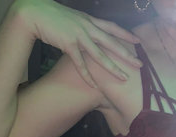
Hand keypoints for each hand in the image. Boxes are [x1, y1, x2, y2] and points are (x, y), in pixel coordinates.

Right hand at [16, 0, 141, 86]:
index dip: (126, 35)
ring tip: (124, 78)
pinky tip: (95, 86)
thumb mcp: (73, 20)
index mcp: (89, 20)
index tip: (138, 41)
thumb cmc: (52, 17)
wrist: (36, 12)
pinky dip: (88, 76)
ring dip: (113, 68)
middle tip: (140, 65)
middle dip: (127, 54)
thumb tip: (89, 35)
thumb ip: (83, 27)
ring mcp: (79, 35)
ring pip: (100, 55)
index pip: (112, 27)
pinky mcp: (68, 44)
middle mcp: (87, 27)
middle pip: (112, 43)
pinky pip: (80, 64)